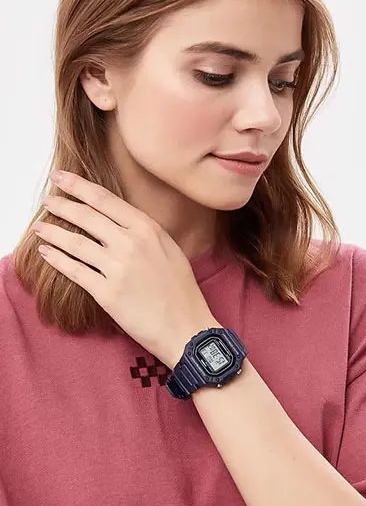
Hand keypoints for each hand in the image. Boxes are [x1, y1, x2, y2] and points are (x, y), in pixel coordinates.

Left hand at [32, 170, 219, 368]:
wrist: (186, 327)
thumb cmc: (181, 291)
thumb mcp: (170, 249)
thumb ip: (144, 232)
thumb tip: (118, 219)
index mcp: (148, 229)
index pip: (104, 200)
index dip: (78, 186)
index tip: (61, 178)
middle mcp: (131, 243)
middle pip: (86, 216)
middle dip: (61, 205)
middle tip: (46, 200)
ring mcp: (118, 268)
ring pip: (75, 243)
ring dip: (53, 232)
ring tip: (39, 227)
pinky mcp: (107, 293)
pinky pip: (75, 271)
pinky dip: (57, 260)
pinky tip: (46, 253)